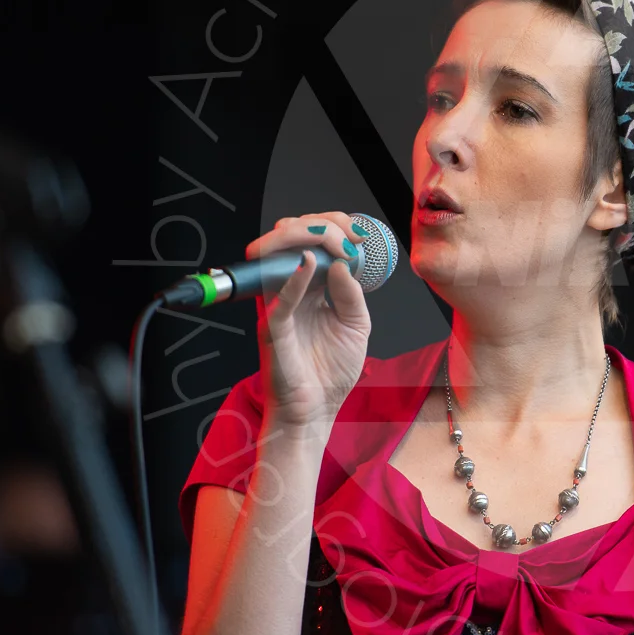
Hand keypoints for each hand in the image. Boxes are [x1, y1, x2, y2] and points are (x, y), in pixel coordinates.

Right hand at [248, 212, 373, 431]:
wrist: (316, 410)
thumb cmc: (331, 371)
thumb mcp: (356, 325)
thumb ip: (352, 294)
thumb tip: (344, 262)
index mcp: (311, 286)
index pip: (313, 239)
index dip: (335, 227)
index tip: (361, 236)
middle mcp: (291, 288)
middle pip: (292, 236)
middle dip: (323, 224)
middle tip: (350, 237)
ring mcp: (278, 304)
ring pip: (276, 254)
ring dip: (305, 238)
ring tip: (333, 243)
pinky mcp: (273, 327)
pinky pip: (277, 297)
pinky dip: (293, 278)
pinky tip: (310, 265)